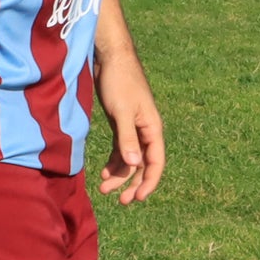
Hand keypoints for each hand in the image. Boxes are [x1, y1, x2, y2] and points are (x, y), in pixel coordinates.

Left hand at [94, 54, 164, 204]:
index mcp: (152, 128)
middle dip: (132, 183)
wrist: (110, 58)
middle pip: (144, 165)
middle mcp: (146, 131)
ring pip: (130, 159)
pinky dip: (114, 162)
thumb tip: (134, 165)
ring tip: (104, 189)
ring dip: (120, 175)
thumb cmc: (119, 81)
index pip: (156, 163)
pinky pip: (121, 149)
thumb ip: (127, 138)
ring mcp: (134, 127)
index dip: (149, 183)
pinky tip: (104, 173)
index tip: (137, 199)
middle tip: (120, 201)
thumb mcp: (121, 111)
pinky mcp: (121, 123)